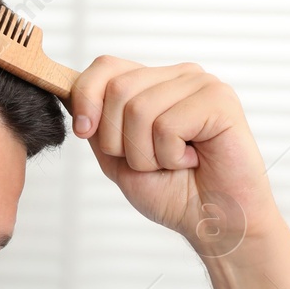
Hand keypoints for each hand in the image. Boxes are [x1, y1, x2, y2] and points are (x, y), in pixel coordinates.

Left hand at [67, 56, 282, 258]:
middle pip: (117, 90)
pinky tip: (192, 161)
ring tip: (175, 163)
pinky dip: (171, 156)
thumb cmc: (173, 192)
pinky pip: (167, 124)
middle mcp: (177, 77)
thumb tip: (70, 94)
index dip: (85, 97)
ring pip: (139, 109)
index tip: (85, 131)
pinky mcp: (219, 100)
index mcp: (153, 85)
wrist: (212, 222)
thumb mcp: (118, 159)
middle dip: (120, 141)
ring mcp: (200, 84)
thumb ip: (97, 126)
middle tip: (152, 161)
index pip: (106, 66)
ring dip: (147, 154)